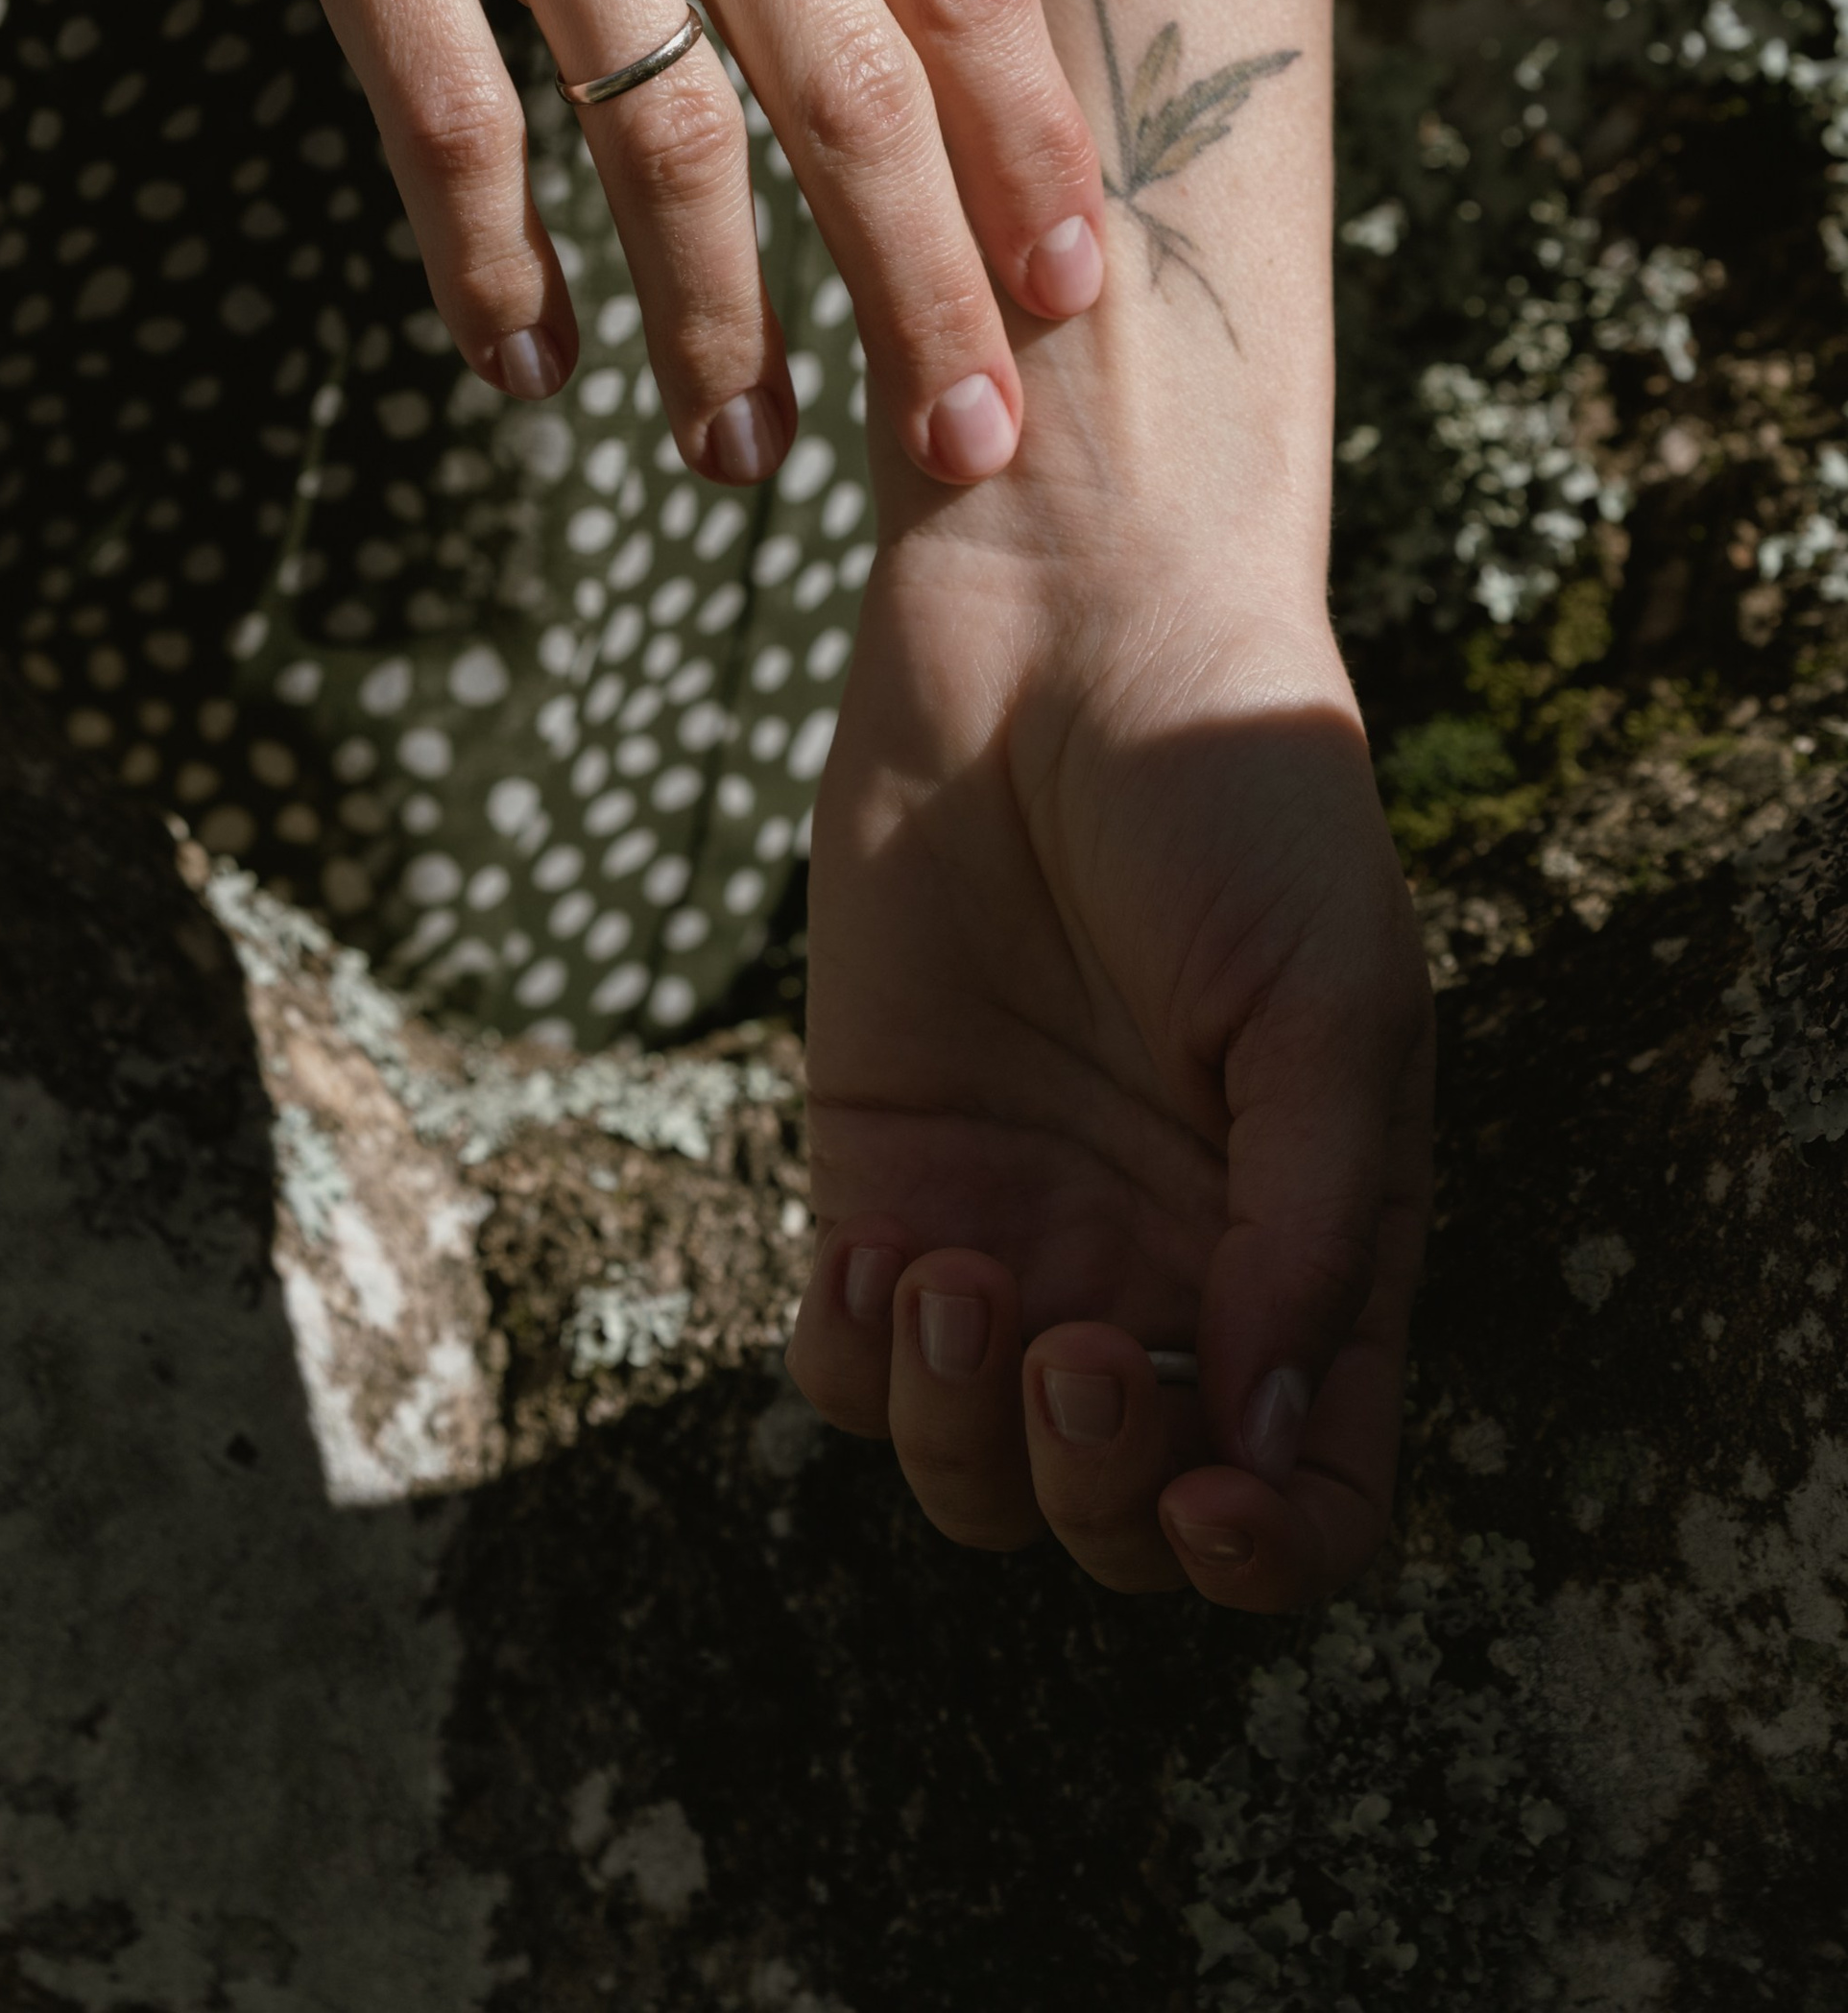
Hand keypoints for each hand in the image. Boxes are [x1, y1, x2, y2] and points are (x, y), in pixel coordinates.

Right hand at [0, 0, 1105, 488]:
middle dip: (933, 289)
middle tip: (973, 451)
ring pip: (669, 138)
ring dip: (724, 326)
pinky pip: (451, 121)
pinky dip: (496, 269)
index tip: (1081, 288)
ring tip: (747, 458)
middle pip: (857, 85)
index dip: (1035, 145)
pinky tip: (527, 364)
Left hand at [789, 418, 1432, 1606]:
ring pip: (974, 1473)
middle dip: (1091, 1498)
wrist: (1064, 625)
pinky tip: (877, 1258)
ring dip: (959, 1442)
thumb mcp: (1329, 1003)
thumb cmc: (1235, 795)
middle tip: (1059, 1353)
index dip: (1263, 1550)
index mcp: (1305, 1246)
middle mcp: (1161, 1268)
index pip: (1305, 1489)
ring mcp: (1015, 1224)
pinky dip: (852, 1362)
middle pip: (1123, 1518)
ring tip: (952, 1282)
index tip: (1201, 1502)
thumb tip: (1255, 1438)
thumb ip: (1307, 1227)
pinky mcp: (878, 1162)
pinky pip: (846, 1359)